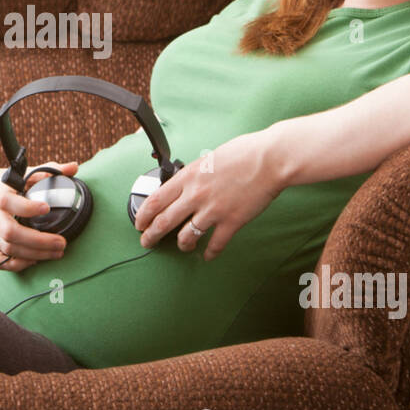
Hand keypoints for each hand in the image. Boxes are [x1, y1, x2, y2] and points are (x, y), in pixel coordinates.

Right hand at [0, 161, 78, 271]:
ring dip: (34, 253)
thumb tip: (74, 168)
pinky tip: (34, 260)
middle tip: (61, 242)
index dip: (26, 207)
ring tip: (56, 252)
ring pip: (7, 248)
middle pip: (9, 231)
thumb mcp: (17, 173)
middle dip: (38, 241)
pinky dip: (16, 264)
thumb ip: (46, 171)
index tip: (46, 208)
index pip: (6, 201)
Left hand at [132, 127, 290, 260]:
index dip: (143, 216)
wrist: (270, 159)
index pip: (155, 200)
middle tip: (147, 242)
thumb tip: (185, 185)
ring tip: (182, 246)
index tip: (139, 224)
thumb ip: (194, 175)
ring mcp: (213, 210)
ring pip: (186, 237)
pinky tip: (207, 255)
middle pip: (164, 222)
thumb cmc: (243, 153)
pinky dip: (209, 253)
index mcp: (188, 177)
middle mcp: (196, 195)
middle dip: (151, 236)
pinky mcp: (231, 222)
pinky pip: (215, 244)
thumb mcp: (208, 159)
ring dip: (182, 245)